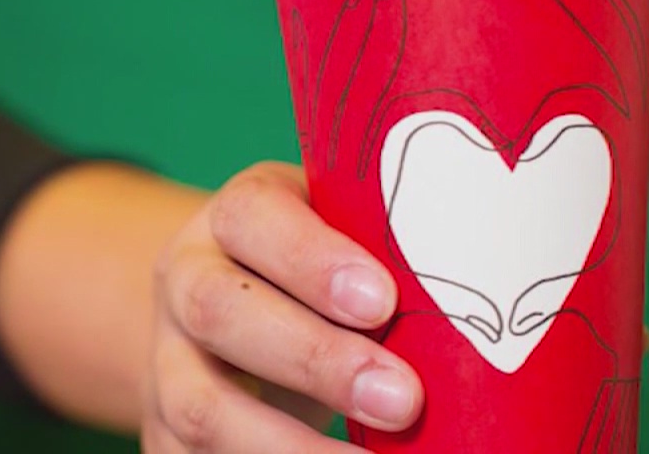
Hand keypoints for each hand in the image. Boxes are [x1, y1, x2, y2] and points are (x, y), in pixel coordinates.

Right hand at [142, 162, 424, 452]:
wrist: (245, 311)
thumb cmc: (327, 269)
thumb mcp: (347, 235)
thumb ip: (387, 250)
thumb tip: (482, 289)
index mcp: (235, 218)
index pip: (254, 218)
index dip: (312, 259)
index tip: (385, 301)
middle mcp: (185, 280)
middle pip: (219, 312)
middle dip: (314, 360)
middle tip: (403, 399)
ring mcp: (167, 362)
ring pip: (201, 407)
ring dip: (290, 446)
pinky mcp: (166, 433)